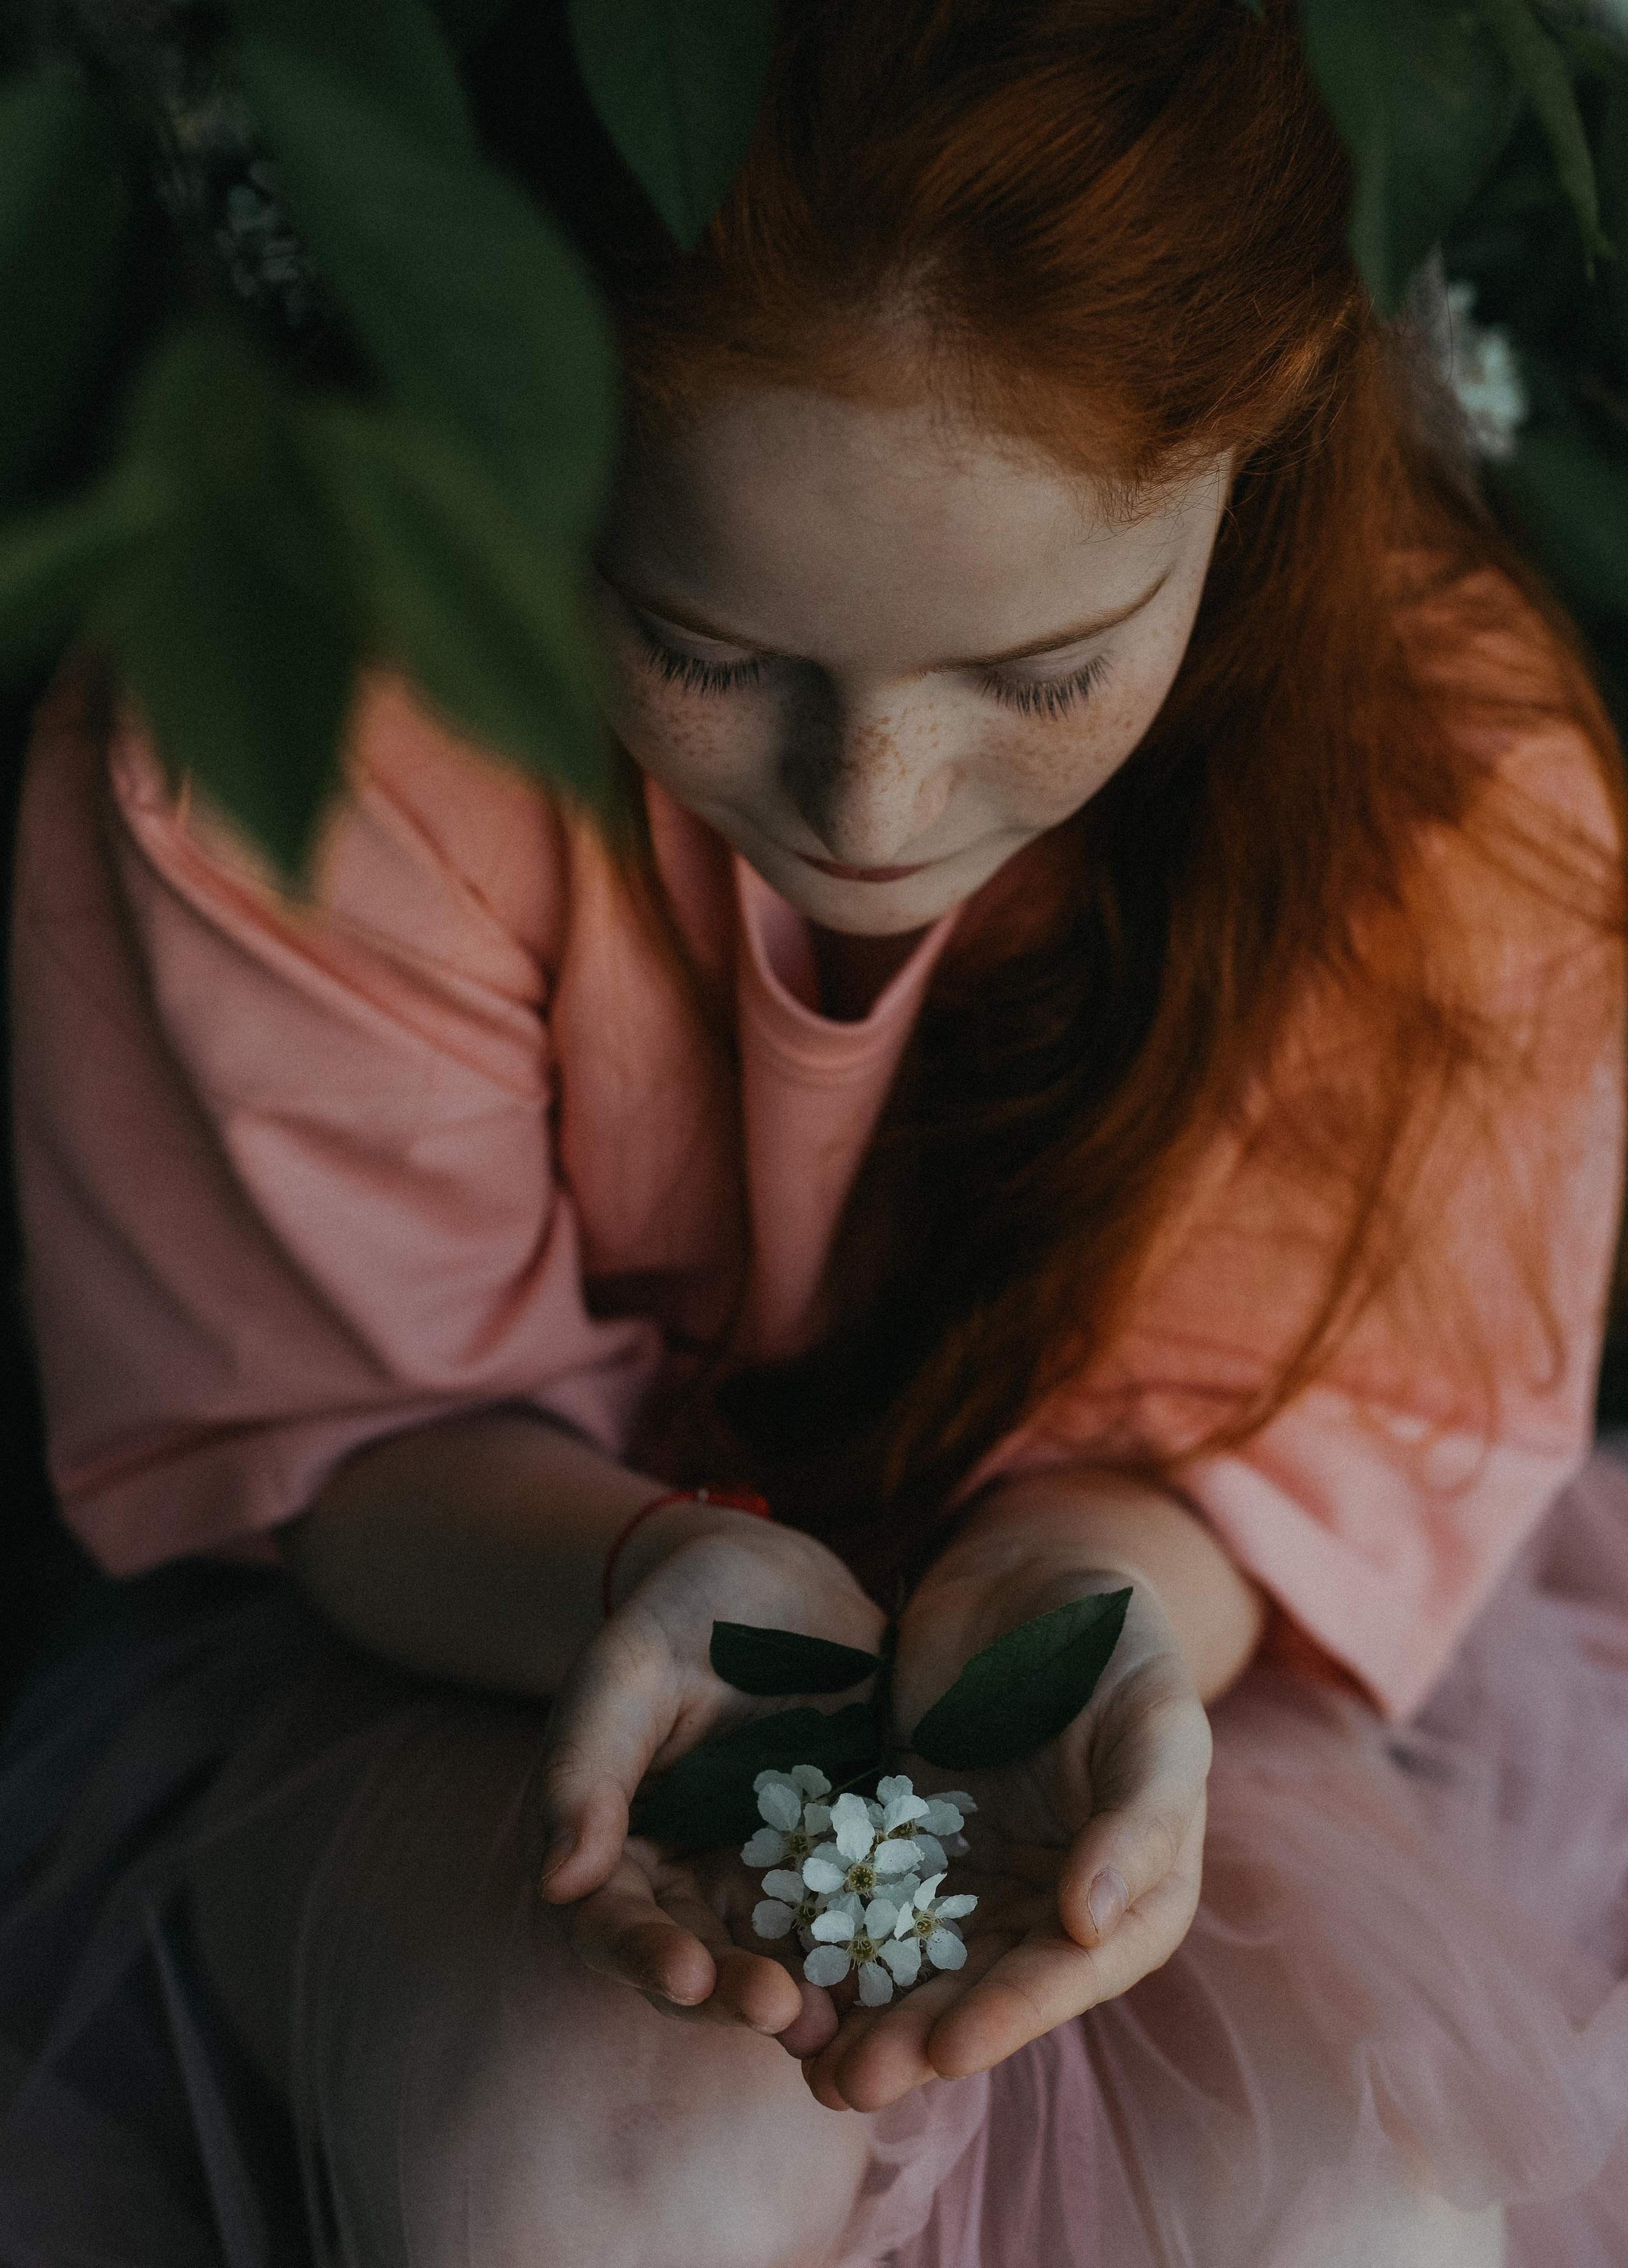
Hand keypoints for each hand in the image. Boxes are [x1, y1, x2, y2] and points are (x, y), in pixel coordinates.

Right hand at [534, 1511, 883, 2050]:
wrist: (774, 1579)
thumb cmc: (680, 1617)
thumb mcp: (625, 1674)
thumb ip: (588, 1768)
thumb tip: (560, 1882)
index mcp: (621, 1849)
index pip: (616, 1923)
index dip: (645, 1956)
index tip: (684, 1974)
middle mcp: (694, 1880)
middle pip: (703, 1961)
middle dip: (736, 1994)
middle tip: (781, 2012)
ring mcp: (774, 1875)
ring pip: (781, 1956)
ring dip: (807, 1996)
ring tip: (840, 2021)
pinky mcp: (846, 1858)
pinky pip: (859, 1914)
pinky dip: (874, 1950)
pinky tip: (905, 1971)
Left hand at [798, 1554, 1211, 2111]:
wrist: (1037, 1573)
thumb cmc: (1122, 1645)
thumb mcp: (1155, 1719)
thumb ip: (1140, 1817)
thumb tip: (1093, 1924)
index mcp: (1129, 1897)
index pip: (1066, 1973)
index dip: (1008, 2016)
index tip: (946, 2051)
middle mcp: (1045, 1905)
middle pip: (978, 1988)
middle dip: (915, 2039)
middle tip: (845, 2081)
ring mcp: (970, 1873)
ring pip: (913, 1959)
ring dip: (863, 2011)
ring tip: (803, 2057)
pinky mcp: (902, 1833)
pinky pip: (861, 1891)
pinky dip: (824, 1932)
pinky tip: (771, 1964)